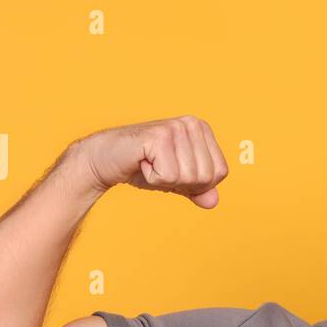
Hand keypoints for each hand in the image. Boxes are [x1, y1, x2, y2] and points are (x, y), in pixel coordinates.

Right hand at [74, 115, 228, 207]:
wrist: (106, 159)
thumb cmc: (143, 167)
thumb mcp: (178, 181)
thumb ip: (198, 190)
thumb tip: (213, 202)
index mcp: (202, 129)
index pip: (220, 172)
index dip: (198, 183)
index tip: (175, 170)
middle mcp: (192, 124)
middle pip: (206, 177)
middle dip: (182, 183)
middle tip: (160, 167)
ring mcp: (176, 127)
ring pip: (188, 177)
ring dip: (165, 180)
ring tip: (150, 163)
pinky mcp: (159, 136)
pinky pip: (168, 176)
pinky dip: (153, 178)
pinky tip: (142, 162)